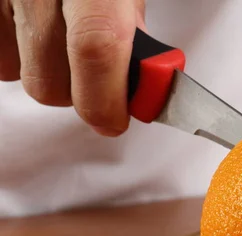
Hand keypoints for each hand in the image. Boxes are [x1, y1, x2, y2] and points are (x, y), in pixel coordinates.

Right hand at [0, 0, 144, 135]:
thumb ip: (131, 26)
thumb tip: (143, 82)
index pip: (95, 46)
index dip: (104, 96)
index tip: (113, 120)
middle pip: (48, 79)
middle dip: (78, 92)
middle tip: (96, 75)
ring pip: (17, 72)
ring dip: (46, 71)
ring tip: (61, 36)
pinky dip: (15, 54)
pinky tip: (32, 30)